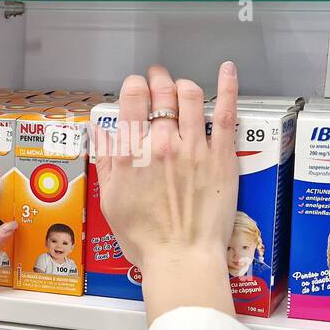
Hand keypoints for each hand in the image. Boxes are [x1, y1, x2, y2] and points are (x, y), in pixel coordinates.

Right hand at [93, 63, 238, 323]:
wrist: (181, 258)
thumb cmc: (146, 238)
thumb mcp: (111, 200)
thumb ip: (106, 161)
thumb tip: (102, 131)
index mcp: (132, 153)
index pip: (133, 99)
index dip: (135, 86)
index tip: (137, 87)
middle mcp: (161, 143)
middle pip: (160, 92)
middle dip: (158, 80)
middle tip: (158, 80)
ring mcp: (194, 147)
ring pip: (189, 96)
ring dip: (183, 85)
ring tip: (181, 88)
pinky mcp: (221, 156)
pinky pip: (225, 113)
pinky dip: (227, 87)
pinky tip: (227, 70)